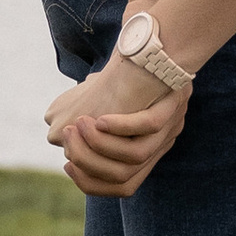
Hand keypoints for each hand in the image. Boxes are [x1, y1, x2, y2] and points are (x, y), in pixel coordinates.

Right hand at [45, 38, 191, 198]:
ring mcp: (169, 127)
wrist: (152, 46)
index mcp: (148, 151)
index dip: (90, 182)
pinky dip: (123, 124)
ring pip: (135, 156)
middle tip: (68, 134)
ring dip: (100, 143)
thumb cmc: (123, 73)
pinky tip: (101, 116)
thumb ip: (89, 123)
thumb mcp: (105, 102)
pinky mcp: (173, 105)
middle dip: (88, 159)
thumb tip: (63, 133)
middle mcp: (161, 145)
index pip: (122, 188)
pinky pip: (149, 124)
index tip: (68, 164)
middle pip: (122, 178)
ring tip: (79, 122)